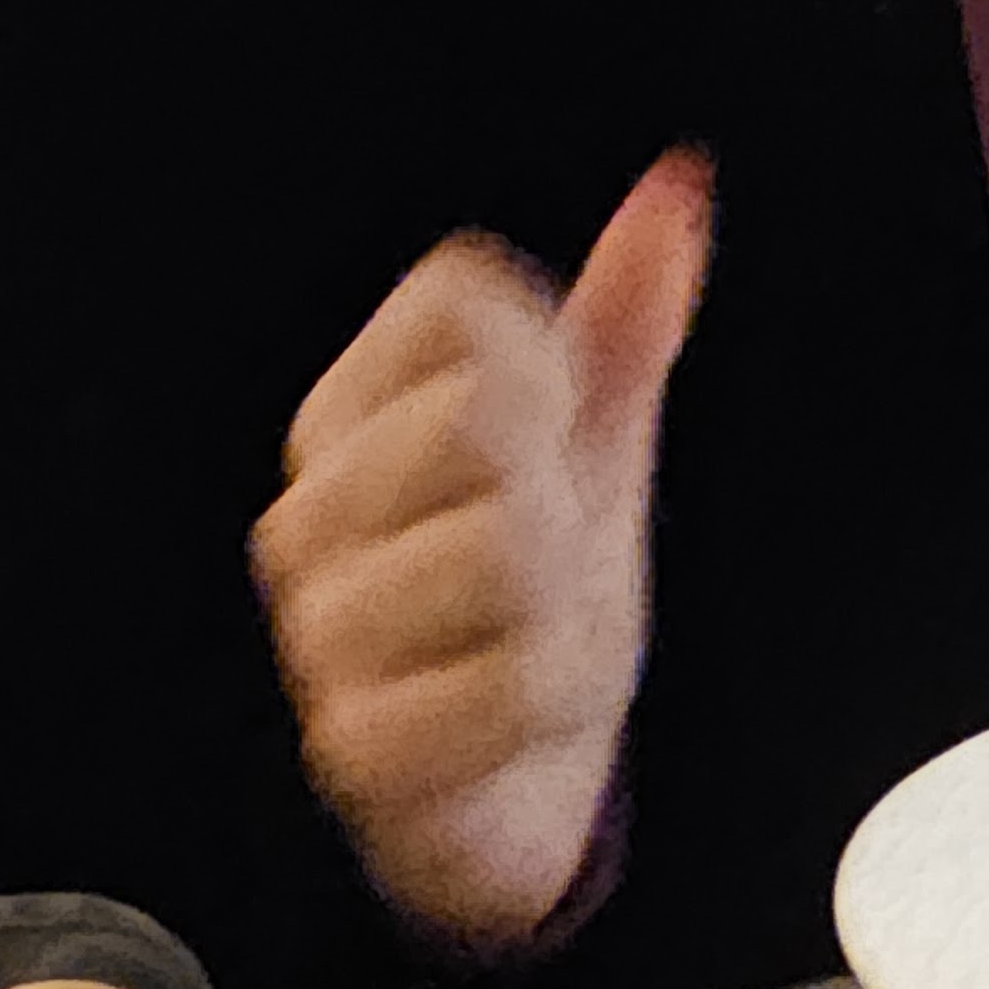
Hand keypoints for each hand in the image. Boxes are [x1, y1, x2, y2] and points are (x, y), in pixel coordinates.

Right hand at [249, 149, 714, 951]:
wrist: (512, 797)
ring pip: (504, 554)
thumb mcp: (592, 457)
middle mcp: (310, 516)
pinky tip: (515, 727)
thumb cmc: (536, 616)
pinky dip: (551, 711)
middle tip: (549, 579)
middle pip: (481, 421)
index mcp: (348, 419)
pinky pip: (512, 687)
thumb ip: (624, 326)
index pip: (461, 302)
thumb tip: (679, 191)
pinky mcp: (355, 748)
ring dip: (566, 618)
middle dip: (562, 507)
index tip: (549, 456)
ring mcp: (320, 633)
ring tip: (533, 651)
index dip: (552, 371)